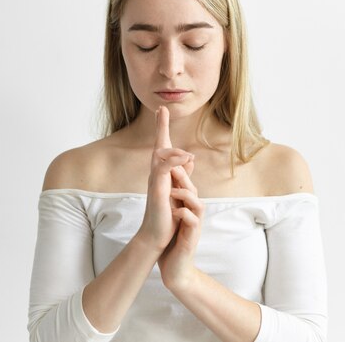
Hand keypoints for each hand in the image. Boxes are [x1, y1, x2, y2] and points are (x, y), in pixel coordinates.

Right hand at [136, 106, 194, 252]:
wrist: (158, 236)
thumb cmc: (168, 215)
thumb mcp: (180, 190)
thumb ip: (182, 174)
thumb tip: (189, 158)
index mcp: (162, 173)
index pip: (163, 147)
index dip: (162, 128)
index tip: (162, 110)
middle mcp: (156, 174)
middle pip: (158, 145)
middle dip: (160, 127)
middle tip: (162, 109)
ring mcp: (155, 180)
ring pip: (160, 155)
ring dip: (172, 146)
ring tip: (185, 145)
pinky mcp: (157, 189)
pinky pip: (164, 168)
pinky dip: (174, 160)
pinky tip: (186, 156)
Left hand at [157, 148, 203, 293]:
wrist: (174, 267)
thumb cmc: (172, 239)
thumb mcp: (169, 212)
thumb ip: (170, 193)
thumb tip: (165, 174)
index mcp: (184, 202)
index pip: (184, 177)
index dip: (179, 160)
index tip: (171, 142)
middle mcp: (192, 209)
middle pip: (191, 186)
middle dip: (183, 172)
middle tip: (171, 164)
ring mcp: (194, 222)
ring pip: (196, 201)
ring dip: (184, 193)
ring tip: (171, 190)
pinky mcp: (192, 236)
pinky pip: (193, 220)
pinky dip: (184, 214)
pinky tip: (175, 212)